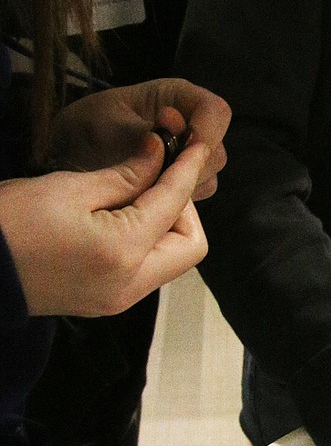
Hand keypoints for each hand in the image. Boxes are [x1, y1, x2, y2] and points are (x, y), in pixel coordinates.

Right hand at [0, 129, 210, 316]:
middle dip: (184, 207)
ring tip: (136, 192)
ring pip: (171, 259)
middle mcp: (129, 286)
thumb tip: (161, 151)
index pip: (176, 204)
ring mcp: (117, 299)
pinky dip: (147, 240)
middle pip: (190, 244)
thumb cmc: (8, 224)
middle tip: (156, 176)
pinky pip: (146, 269)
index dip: (188, 168)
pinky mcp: (104, 301)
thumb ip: (126, 173)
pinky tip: (124, 214)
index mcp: (123, 253)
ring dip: (166, 224)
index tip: (196, 143)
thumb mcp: (69, 187)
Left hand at [50, 79, 229, 198]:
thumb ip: (136, 132)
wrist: (68, 153)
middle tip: (148, 173)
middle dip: (186, 167)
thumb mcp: (102, 125)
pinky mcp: (182, 180)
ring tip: (138, 184)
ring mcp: (189, 155)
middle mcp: (192, 124)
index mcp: (178, 97)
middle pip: (215, 150)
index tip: (181, 152)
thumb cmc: (84, 128)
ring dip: (176, 186)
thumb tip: (168, 135)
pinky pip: (191, 195)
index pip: (216, 112)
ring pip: (206, 177)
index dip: (206, 133)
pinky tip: (141, 196)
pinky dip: (170, 201)